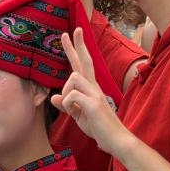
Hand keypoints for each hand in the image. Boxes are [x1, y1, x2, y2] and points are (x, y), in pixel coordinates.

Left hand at [51, 28, 131, 155]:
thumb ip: (67, 106)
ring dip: (66, 92)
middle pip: (84, 61)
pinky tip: (77, 114)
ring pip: (72, 78)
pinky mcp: (94, 104)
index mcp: (90, 88)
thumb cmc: (99, 128)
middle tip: (72, 30)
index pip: (82, 64)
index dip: (76, 49)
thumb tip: (54, 98)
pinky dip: (68, 105)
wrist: (116, 141)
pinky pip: (71, 96)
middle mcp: (94, 87)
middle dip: (77, 45)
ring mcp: (95, 94)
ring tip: (73, 108)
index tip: (71, 32)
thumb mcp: (78, 116)